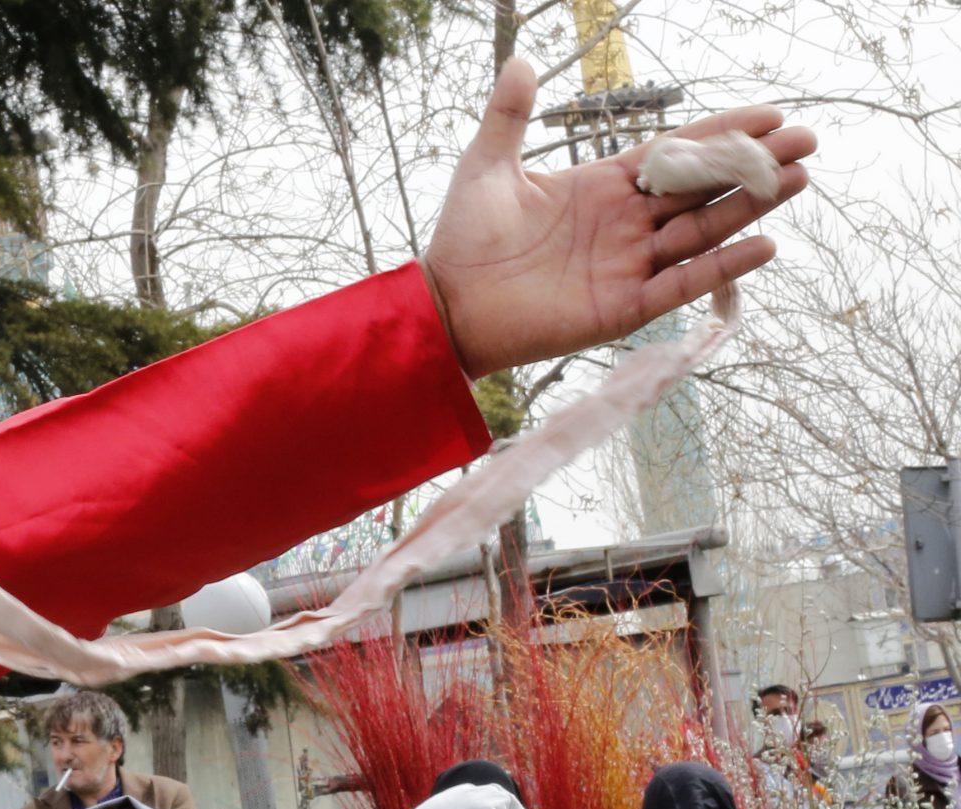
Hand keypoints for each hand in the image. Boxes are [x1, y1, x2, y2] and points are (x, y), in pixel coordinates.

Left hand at [422, 58, 813, 377]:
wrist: (444, 304)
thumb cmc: (463, 240)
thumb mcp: (486, 166)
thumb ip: (509, 116)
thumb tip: (520, 57)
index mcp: (602, 188)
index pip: (675, 155)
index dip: (721, 135)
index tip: (769, 114)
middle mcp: (625, 225)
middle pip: (702, 189)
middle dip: (753, 165)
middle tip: (806, 140)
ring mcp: (627, 267)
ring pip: (702, 231)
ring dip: (750, 207)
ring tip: (798, 178)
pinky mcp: (621, 308)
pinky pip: (680, 286)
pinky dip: (720, 268)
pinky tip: (763, 244)